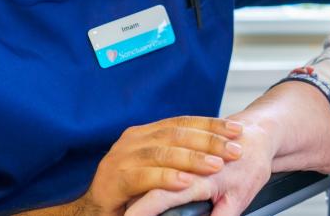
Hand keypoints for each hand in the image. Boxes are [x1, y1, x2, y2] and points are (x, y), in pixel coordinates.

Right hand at [78, 116, 244, 213]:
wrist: (92, 211)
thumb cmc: (128, 191)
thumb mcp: (154, 168)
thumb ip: (176, 157)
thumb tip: (214, 151)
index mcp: (145, 133)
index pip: (182, 122)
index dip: (211, 125)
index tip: (237, 130)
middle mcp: (132, 141)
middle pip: (175, 133)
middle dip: (209, 140)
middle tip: (234, 149)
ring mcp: (121, 159)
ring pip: (162, 152)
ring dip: (192, 158)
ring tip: (216, 164)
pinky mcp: (113, 181)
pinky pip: (143, 177)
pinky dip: (166, 178)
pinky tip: (185, 181)